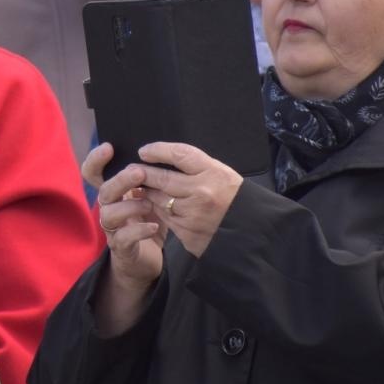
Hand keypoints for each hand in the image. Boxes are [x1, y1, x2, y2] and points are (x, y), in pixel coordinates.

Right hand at [83, 142, 165, 292]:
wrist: (149, 261)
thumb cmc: (149, 222)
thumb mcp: (151, 197)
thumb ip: (149, 180)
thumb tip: (158, 154)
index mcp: (115, 193)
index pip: (94, 173)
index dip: (96, 160)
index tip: (109, 147)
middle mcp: (109, 208)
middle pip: (104, 190)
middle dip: (120, 180)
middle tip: (138, 173)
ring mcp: (113, 229)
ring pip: (109, 214)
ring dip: (130, 206)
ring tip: (150, 205)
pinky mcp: (121, 248)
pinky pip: (123, 237)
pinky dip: (138, 230)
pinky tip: (153, 227)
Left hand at [134, 141, 243, 257]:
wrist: (251, 231)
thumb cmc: (234, 198)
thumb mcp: (222, 174)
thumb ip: (196, 166)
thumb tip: (164, 156)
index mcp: (214, 173)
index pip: (179, 155)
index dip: (158, 150)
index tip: (144, 151)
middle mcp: (202, 193)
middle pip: (163, 178)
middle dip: (143, 172)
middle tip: (132, 168)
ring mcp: (194, 214)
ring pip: (159, 199)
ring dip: (148, 192)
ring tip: (141, 186)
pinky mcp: (187, 232)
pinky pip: (164, 217)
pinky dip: (157, 209)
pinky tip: (153, 204)